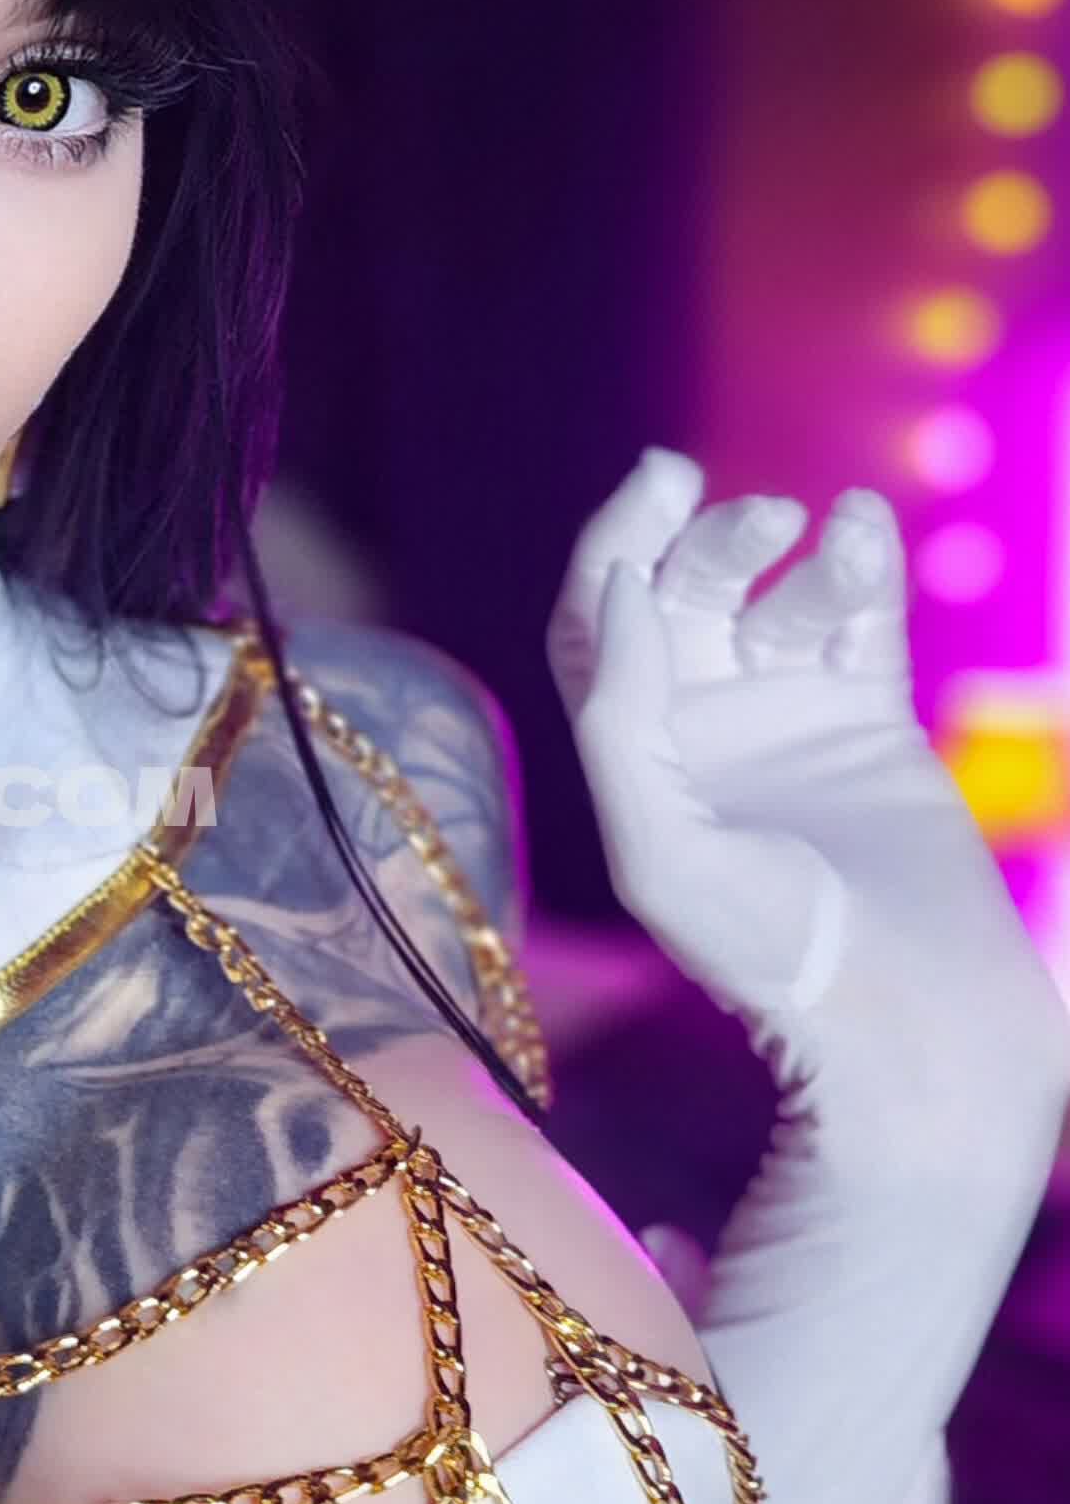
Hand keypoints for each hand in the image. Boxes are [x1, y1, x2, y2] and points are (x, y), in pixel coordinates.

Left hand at [546, 448, 1068, 1118]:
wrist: (906, 1008)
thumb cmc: (768, 952)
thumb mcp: (658, 849)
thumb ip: (622, 719)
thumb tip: (617, 587)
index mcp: (632, 755)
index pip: (597, 622)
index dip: (613, 545)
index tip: (656, 495)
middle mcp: (700, 726)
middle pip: (685, 592)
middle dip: (713, 539)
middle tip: (755, 516)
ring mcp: (787, 715)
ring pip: (777, 595)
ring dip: (797, 553)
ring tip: (827, 535)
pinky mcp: (871, 717)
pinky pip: (858, 619)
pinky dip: (862, 565)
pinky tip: (864, 528)